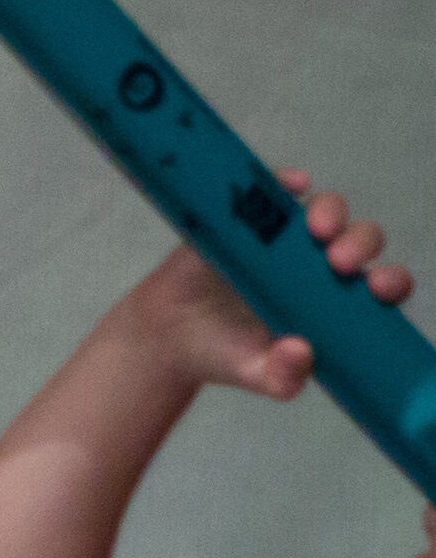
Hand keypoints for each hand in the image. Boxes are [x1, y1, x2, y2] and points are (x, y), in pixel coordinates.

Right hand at [114, 169, 408, 398]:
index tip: (379, 287)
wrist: (166, 335)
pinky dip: (286, 181)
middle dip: (361, 244)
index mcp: (337, 300)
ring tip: (316, 228)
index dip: (391, 280)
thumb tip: (300, 352)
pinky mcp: (247, 218)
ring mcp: (285, 238)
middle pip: (360, 239)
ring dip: (329, 212)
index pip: (381, 283)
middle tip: (338, 262)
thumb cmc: (224, 353)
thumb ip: (283, 376)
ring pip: (326, 209)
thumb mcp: (256, 374)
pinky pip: (275, 189)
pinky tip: (292, 184)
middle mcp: (319, 263)